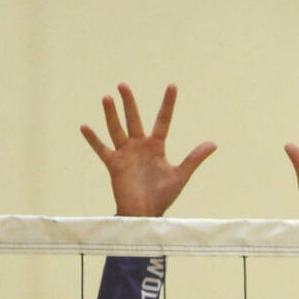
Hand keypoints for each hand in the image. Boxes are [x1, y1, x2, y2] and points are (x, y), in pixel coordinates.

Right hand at [81, 83, 216, 216]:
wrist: (145, 214)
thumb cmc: (162, 196)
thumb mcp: (180, 175)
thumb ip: (194, 158)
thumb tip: (213, 144)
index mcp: (156, 146)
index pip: (163, 120)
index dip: (168, 103)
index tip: (172, 85)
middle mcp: (139, 146)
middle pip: (134, 119)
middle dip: (129, 102)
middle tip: (123, 84)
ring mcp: (125, 154)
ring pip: (116, 129)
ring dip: (111, 114)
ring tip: (107, 98)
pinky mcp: (114, 164)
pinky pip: (102, 150)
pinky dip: (93, 140)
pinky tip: (85, 126)